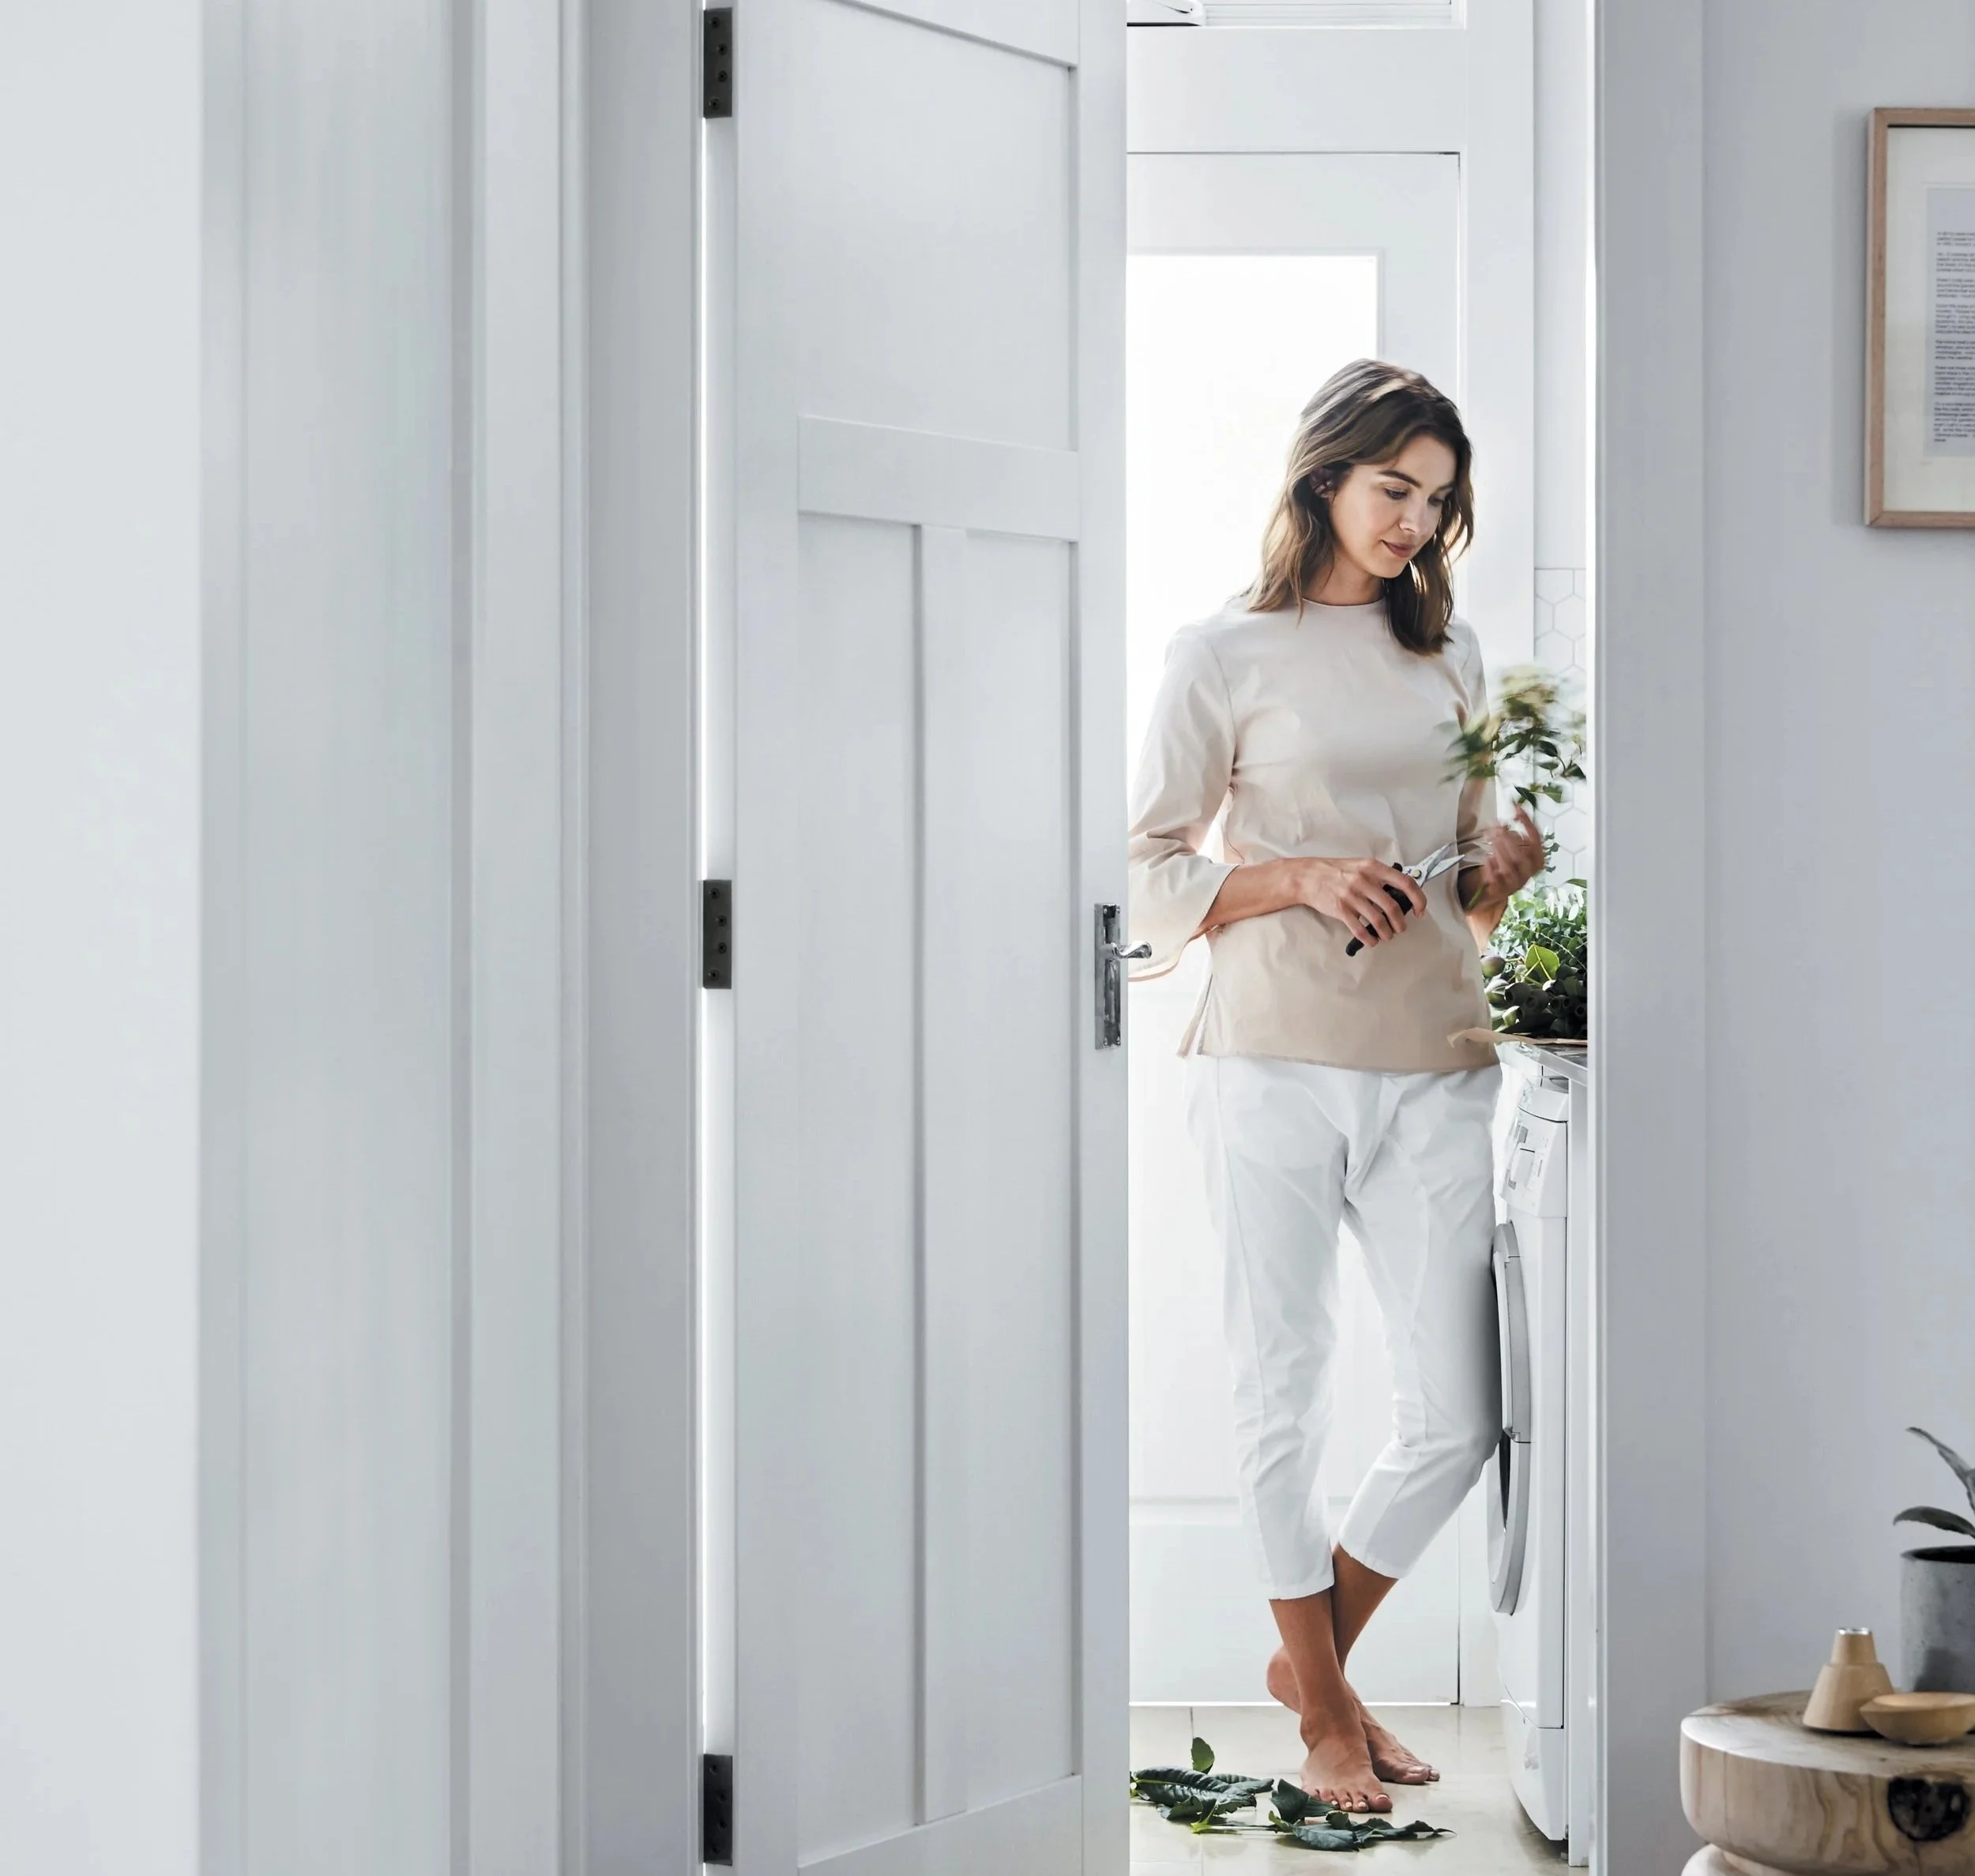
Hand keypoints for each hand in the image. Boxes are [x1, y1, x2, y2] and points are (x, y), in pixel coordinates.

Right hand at [1285, 855, 1426, 947]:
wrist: (1308, 877)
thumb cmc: (1335, 871)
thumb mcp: (1361, 866)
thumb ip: (1379, 877)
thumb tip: (1400, 894)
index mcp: (1373, 868)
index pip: (1405, 882)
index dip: (1418, 899)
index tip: (1419, 910)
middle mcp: (1364, 880)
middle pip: (1392, 907)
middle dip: (1400, 923)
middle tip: (1400, 928)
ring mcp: (1351, 896)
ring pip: (1378, 920)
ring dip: (1387, 933)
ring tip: (1387, 936)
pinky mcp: (1340, 909)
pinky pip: (1360, 929)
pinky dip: (1369, 939)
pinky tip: (1372, 941)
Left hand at [1462, 806, 1545, 910]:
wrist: (1501, 888)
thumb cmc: (1509, 863)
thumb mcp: (1515, 848)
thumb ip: (1512, 834)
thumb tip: (1504, 818)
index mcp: (1538, 858)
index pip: (1535, 837)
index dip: (1526, 821)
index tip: (1516, 807)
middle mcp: (1530, 870)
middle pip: (1521, 853)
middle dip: (1507, 838)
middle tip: (1496, 827)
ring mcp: (1517, 881)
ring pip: (1509, 865)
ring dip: (1498, 850)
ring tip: (1489, 839)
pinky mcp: (1502, 888)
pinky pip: (1495, 877)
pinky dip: (1490, 866)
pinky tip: (1487, 858)